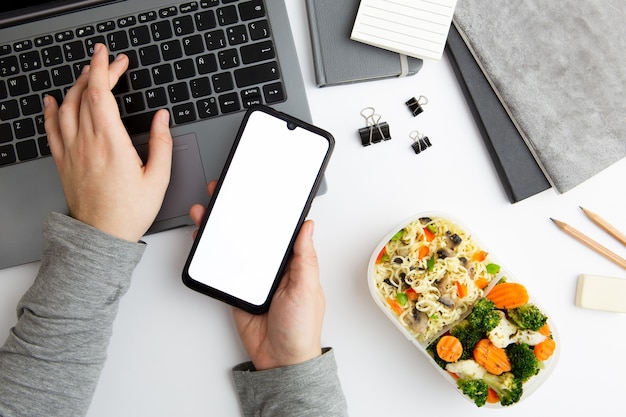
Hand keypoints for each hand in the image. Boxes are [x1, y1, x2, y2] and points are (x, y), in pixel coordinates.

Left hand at [44, 43, 172, 241]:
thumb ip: (161, 143)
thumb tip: (162, 118)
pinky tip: (53, 100)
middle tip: (109, 60)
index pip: (102, 95)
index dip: (105, 70)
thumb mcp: (158, 178)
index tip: (110, 55)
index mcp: (112, 144)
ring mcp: (72, 151)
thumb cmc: (130, 211)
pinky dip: (51, 110)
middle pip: (85, 95)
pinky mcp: (63, 162)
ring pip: (67, 107)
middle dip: (97, 71)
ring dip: (77, 85)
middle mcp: (87, 144)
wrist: (102, 236)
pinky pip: (51, 128)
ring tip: (88, 74)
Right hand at [190, 182, 324, 369]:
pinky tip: (202, 239)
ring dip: (219, 228)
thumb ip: (305, 258)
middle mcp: (271, 265)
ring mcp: (252, 276)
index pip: (278, 228)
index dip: (267, 209)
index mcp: (292, 261)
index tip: (256, 190)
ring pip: (233, 245)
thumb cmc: (301, 328)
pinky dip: (210, 253)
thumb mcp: (306, 289)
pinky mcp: (236, 288)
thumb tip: (308, 226)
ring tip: (206, 211)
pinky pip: (221, 267)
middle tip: (222, 192)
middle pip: (252, 232)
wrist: (280, 360)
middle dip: (236, 211)